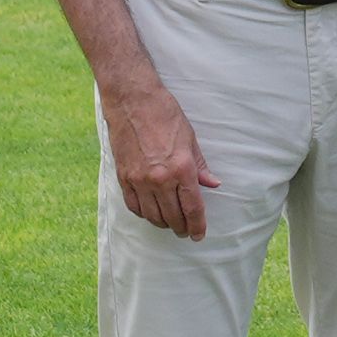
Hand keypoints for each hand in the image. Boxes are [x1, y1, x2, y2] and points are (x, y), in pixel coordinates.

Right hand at [102, 82, 220, 239]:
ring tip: (171, 224)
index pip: (192, 207)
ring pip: (152, 216)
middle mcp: (160, 179)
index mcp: (182, 168)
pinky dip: (144, 214)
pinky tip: (151, 213)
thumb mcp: (190, 138)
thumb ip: (201, 165)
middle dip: (182, 228)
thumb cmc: (165, 115)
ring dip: (163, 223)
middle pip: (173, 216)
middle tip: (187, 232)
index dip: (197, 224)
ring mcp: (139, 180)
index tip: (199, 234)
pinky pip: (135, 206)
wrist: (133, 102)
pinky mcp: (124, 178)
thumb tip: (213, 184)